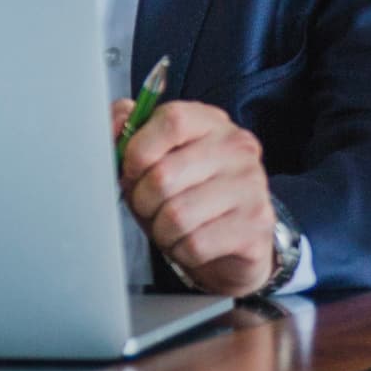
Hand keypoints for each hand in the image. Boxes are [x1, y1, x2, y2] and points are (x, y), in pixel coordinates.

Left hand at [123, 101, 280, 295]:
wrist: (233, 246)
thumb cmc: (186, 198)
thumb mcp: (155, 163)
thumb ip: (131, 136)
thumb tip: (115, 120)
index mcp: (212, 123)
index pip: (172, 120)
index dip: (139, 149)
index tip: (130, 170)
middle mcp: (237, 149)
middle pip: (164, 174)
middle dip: (143, 200)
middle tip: (149, 208)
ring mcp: (251, 187)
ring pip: (177, 215)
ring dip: (161, 230)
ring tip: (170, 228)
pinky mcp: (255, 226)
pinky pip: (195, 244)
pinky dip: (181, 250)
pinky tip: (190, 243)